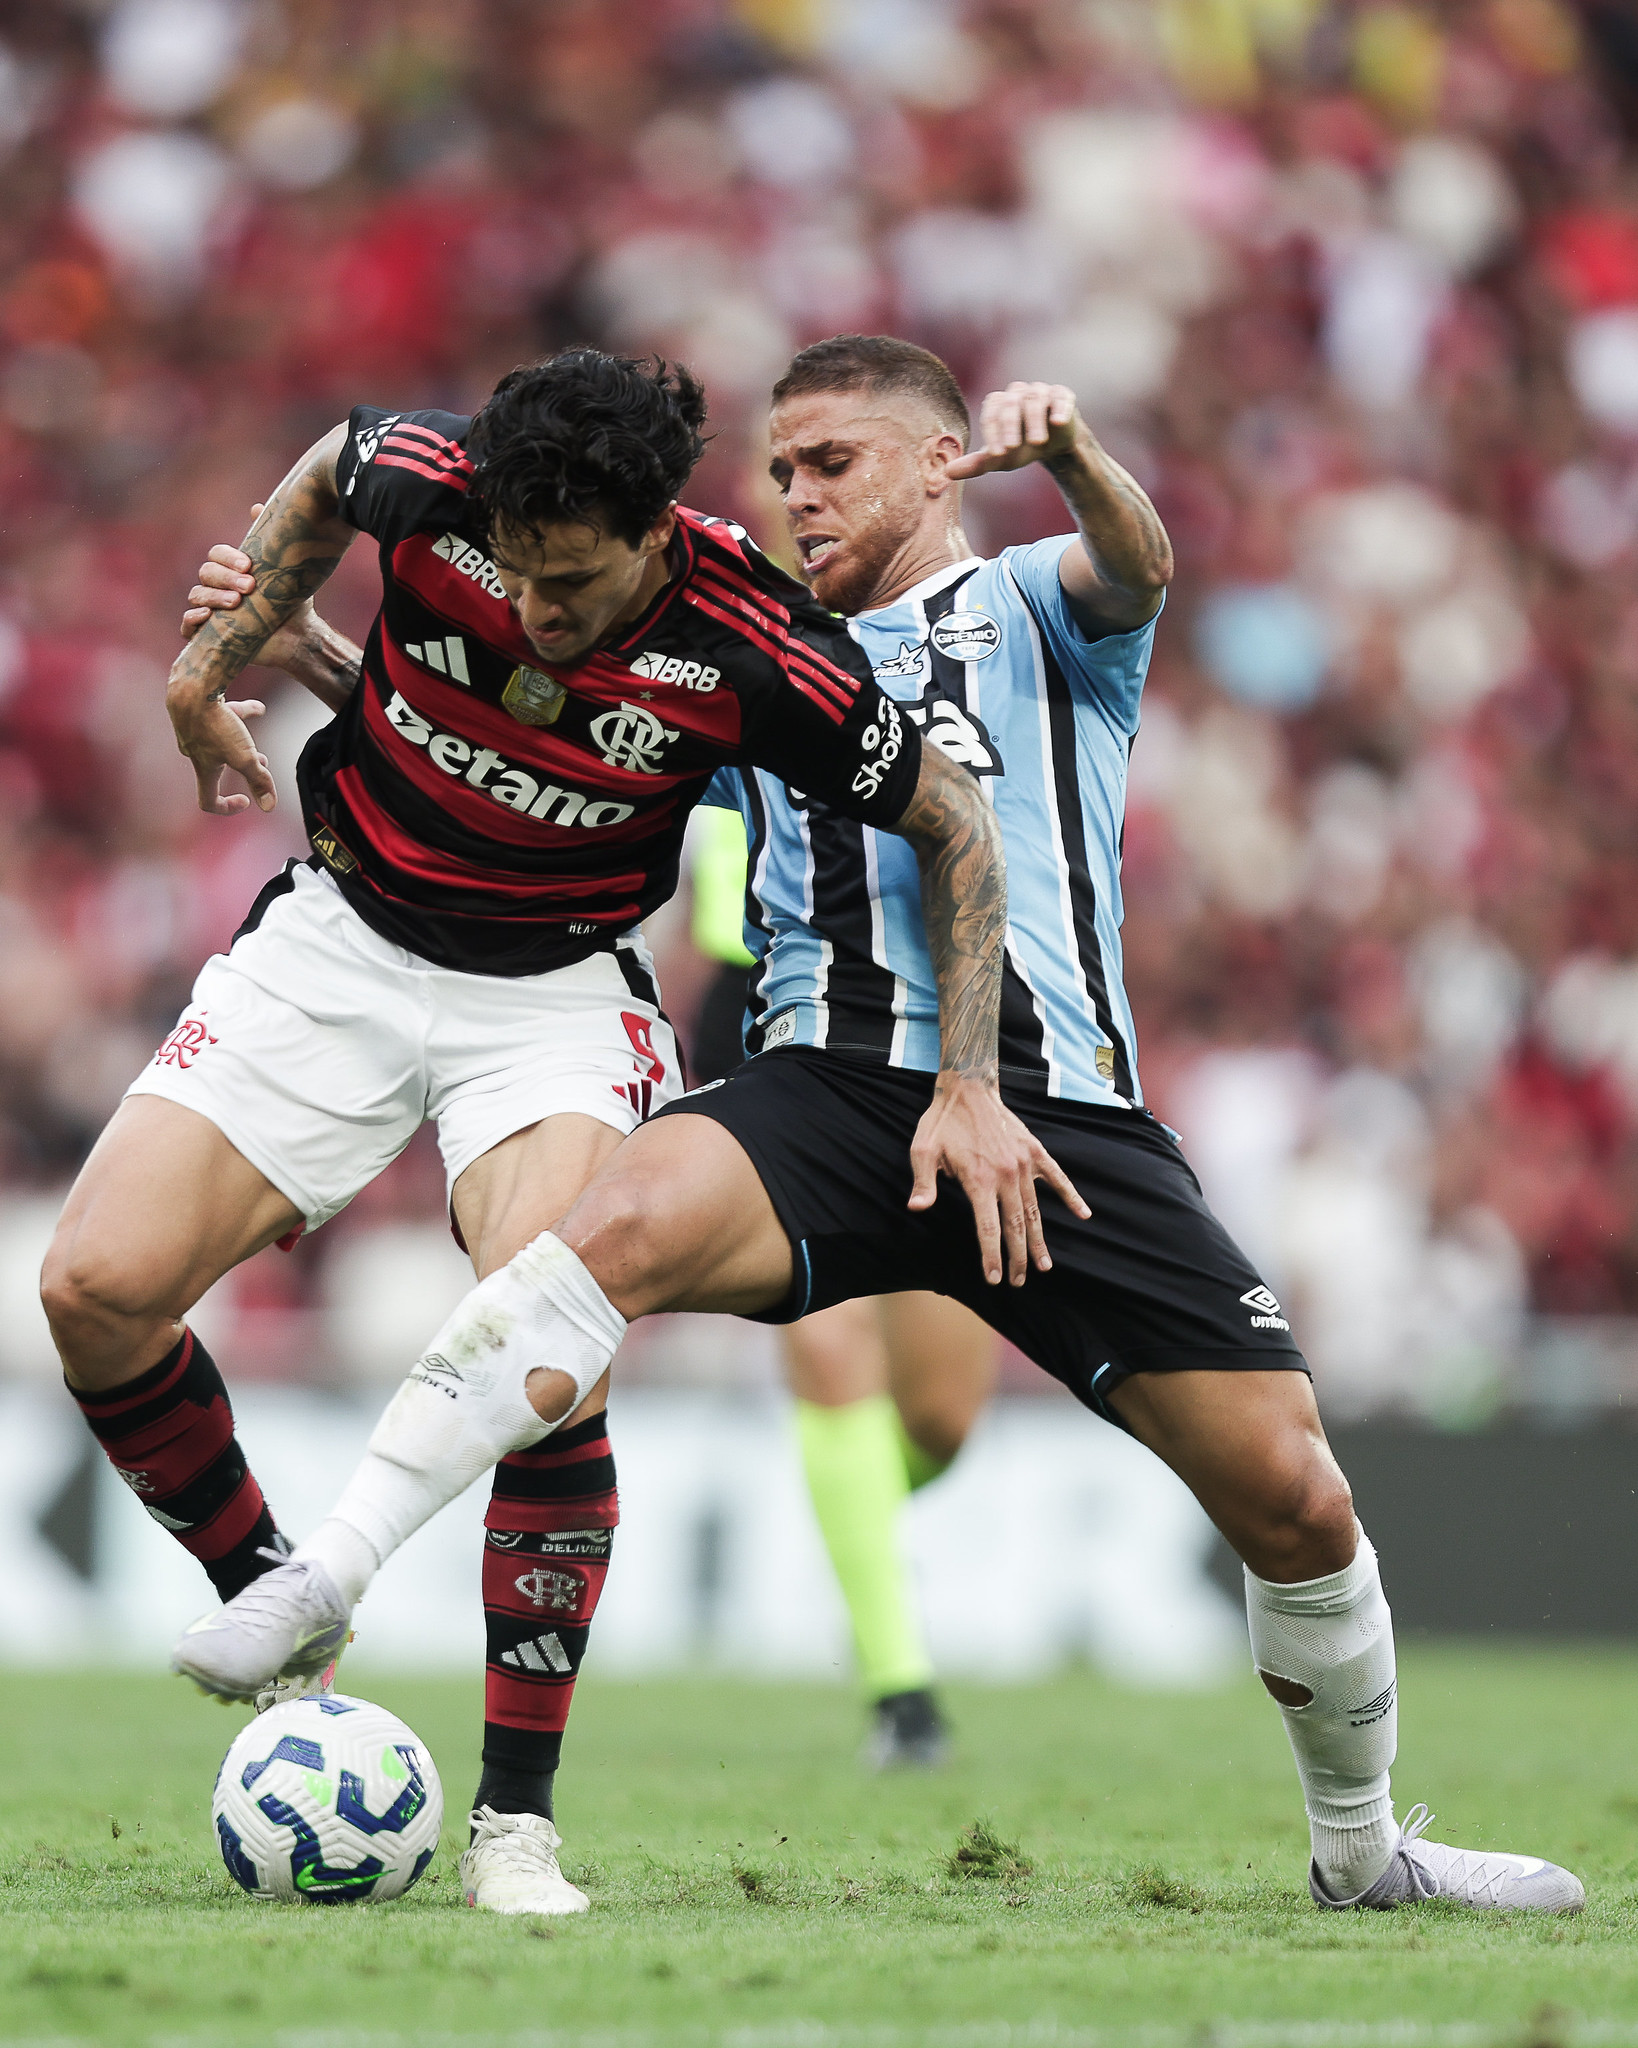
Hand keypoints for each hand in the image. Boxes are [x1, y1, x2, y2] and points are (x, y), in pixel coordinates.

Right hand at [167, 682, 275, 815]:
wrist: (192, 687)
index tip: (246, 801)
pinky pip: (222, 716)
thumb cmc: (214, 724)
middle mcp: (195, 750)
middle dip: (241, 769)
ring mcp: (194, 729)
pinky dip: (240, 714)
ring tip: (257, 744)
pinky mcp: (198, 709)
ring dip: (240, 744)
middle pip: (218, 767)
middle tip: (261, 764)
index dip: (226, 807)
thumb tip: (269, 806)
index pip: (208, 800)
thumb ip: (259, 780)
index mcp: (204, 768)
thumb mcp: (244, 757)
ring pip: (219, 741)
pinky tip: (259, 708)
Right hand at [180, 506, 317, 674]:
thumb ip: (272, 540)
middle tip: (249, 586)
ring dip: (213, 597)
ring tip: (235, 602)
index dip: (228, 558)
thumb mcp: (285, 570)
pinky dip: (192, 618)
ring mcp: (210, 611)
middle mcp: (217, 588)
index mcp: (231, 570)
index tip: (249, 566)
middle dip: (226, 578)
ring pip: (197, 596)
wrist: (299, 637)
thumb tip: (257, 507)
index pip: (216, 555)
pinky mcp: (207, 635)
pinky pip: (187, 625)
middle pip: (206, 573)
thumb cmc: (290, 602)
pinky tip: (207, 616)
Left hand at [907, 1073, 1090, 1285]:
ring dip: (1039, 1240)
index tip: (994, 1279)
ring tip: (1045, 1265)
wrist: (968, 1087)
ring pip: (1035, 1210)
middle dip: (1017, 1258)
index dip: (992, 1256)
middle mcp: (1005, 1175)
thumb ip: (924, 1182)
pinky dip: (1071, 1196)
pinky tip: (1083, 1215)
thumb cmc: (942, 1121)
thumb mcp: (923, 1149)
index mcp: (979, 1179)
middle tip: (1020, 1282)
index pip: (988, 1228)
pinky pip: (1057, 1178)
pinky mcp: (1035, 1152)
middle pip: (1015, 1226)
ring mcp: (1024, 1164)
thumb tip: (916, 1208)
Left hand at [946, 382, 1082, 479]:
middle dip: (1011, 426)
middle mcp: (1017, 392)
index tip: (997, 454)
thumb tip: (947, 472)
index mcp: (999, 403)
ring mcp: (1041, 391)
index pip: (991, 413)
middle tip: (1013, 448)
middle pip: (1011, 404)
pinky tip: (1057, 422)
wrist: (1054, 445)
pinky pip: (1060, 398)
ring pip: (1034, 400)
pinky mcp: (1062, 395)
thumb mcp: (1000, 458)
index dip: (993, 433)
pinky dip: (1059, 408)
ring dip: (1034, 421)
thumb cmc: (1022, 448)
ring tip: (1037, 442)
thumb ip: (975, 464)